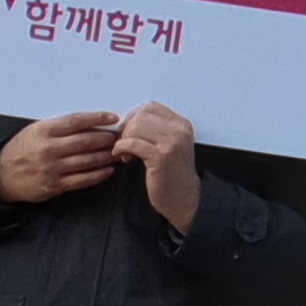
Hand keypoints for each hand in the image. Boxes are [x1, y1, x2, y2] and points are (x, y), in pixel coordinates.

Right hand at [0, 113, 120, 205]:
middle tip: (120, 136)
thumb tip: (89, 124)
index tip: (113, 117)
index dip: (97, 118)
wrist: (2, 175)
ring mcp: (52, 168)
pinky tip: (108, 170)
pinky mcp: (55, 185)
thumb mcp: (35, 131)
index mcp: (44, 131)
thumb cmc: (21, 150)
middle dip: (107, 138)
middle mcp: (49, 149)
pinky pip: (82, 179)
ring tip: (117, 152)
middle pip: (86, 141)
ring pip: (87, 160)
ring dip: (106, 156)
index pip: (76, 121)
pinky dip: (98, 175)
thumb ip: (59, 127)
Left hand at [112, 102, 201, 233]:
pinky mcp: (161, 156)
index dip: (134, 117)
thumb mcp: (169, 145)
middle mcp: (179, 130)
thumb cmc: (172, 174)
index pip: (150, 107)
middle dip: (127, 129)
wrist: (184, 198)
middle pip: (141, 115)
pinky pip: (132, 143)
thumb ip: (154, 130)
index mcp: (181, 124)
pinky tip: (123, 157)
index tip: (129, 131)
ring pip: (135, 127)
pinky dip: (121, 148)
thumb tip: (127, 120)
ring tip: (125, 153)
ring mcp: (172, 142)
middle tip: (124, 144)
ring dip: (123, 139)